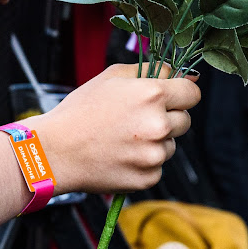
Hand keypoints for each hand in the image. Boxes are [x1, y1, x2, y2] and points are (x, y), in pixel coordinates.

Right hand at [27, 64, 200, 193]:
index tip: (172, 98)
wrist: (54, 151)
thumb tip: (185, 75)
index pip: (193, 93)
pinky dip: (144, 163)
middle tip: (137, 119)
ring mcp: (154, 155)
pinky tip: (121, 155)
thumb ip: (153, 70)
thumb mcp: (113, 77)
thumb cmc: (81, 110)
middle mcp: (158, 125)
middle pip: (185, 120)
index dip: (182, 94)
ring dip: (155, 142)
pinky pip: (157, 167)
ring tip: (124, 139)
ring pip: (171, 145)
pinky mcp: (147, 178)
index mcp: (152, 95)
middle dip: (168, 118)